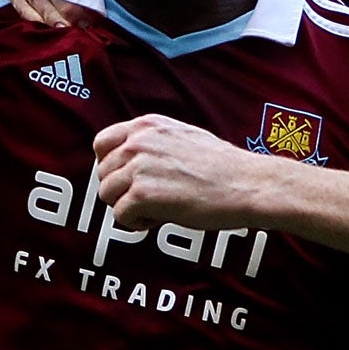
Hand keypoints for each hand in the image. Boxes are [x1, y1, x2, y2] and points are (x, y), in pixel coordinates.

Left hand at [95, 114, 266, 228]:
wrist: (247, 184)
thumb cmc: (223, 166)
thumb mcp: (182, 135)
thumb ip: (153, 142)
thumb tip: (132, 160)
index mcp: (146, 125)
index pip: (101, 143)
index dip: (109, 166)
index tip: (125, 179)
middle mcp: (138, 142)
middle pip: (102, 174)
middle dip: (121, 191)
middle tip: (147, 200)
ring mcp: (139, 168)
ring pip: (107, 195)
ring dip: (127, 207)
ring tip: (155, 210)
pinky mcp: (143, 195)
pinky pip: (120, 216)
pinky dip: (136, 223)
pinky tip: (159, 219)